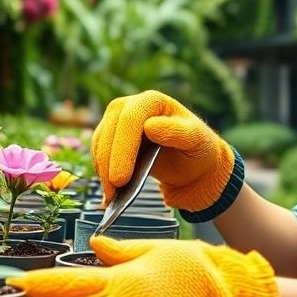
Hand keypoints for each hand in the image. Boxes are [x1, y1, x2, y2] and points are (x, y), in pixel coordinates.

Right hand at [91, 90, 236, 212]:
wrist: (192, 164)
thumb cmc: (197, 149)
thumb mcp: (197, 141)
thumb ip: (177, 132)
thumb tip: (150, 126)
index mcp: (152, 101)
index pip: (130, 119)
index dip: (123, 148)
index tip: (121, 177)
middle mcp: (131, 106)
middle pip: (110, 131)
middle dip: (109, 163)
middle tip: (113, 192)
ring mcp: (117, 121)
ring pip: (100, 143)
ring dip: (102, 170)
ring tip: (111, 196)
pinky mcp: (111, 137)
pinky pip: (99, 153)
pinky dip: (101, 173)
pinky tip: (110, 192)